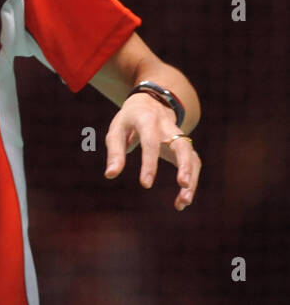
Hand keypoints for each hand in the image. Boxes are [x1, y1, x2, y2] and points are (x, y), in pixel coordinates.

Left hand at [104, 93, 201, 210]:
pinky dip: (191, 181)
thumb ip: (115, 152)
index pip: (150, 142)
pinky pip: (193, 164)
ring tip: (184, 202)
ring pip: (192, 156)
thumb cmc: (130, 120)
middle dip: (185, 165)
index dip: (149, 163)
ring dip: (192, 178)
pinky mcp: (186, 147)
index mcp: (147, 121)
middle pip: (182, 145)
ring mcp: (180, 137)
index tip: (146, 184)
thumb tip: (110, 175)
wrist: (151, 103)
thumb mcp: (117, 130)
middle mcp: (169, 128)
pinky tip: (182, 200)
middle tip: (182, 185)